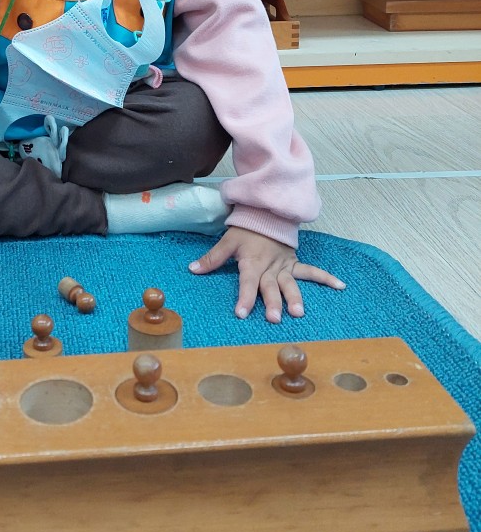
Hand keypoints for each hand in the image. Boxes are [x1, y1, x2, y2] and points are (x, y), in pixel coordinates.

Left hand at [188, 226, 345, 322]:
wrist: (266, 213)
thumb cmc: (245, 230)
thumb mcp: (227, 241)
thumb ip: (212, 258)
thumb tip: (192, 269)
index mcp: (252, 262)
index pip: (247, 283)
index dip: (244, 298)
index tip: (241, 313)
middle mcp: (269, 266)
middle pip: (270, 287)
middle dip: (272, 302)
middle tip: (274, 318)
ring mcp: (284, 265)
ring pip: (290, 283)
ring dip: (295, 297)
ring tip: (299, 312)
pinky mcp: (294, 263)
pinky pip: (311, 271)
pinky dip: (326, 277)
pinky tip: (340, 286)